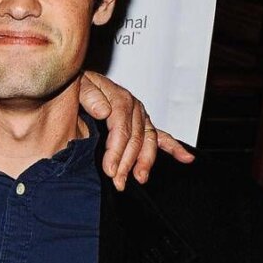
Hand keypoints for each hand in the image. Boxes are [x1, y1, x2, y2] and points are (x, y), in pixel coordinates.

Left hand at [78, 71, 194, 189]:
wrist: (76, 80)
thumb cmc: (77, 84)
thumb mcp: (78, 84)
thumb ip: (88, 95)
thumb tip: (104, 111)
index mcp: (118, 97)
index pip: (121, 129)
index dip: (116, 151)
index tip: (109, 169)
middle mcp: (133, 106)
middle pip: (135, 138)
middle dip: (127, 163)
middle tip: (118, 181)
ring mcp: (139, 114)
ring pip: (148, 140)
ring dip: (145, 161)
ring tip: (140, 178)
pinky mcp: (142, 121)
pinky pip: (161, 135)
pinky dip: (174, 147)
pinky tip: (186, 158)